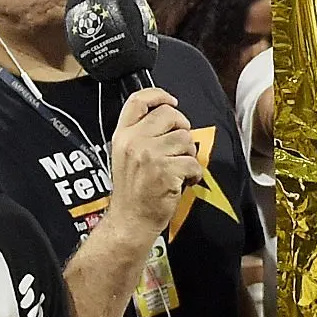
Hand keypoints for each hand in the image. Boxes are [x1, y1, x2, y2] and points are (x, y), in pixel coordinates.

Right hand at [103, 86, 202, 241]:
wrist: (130, 221)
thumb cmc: (132, 191)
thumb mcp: (125, 155)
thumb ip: (140, 134)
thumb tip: (169, 115)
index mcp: (122, 135)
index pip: (138, 101)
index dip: (158, 95)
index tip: (171, 101)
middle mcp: (133, 141)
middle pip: (169, 114)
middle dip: (182, 128)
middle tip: (180, 146)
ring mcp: (149, 156)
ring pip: (185, 138)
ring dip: (188, 153)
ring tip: (179, 168)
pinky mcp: (165, 171)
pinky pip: (193, 162)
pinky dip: (194, 173)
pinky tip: (185, 181)